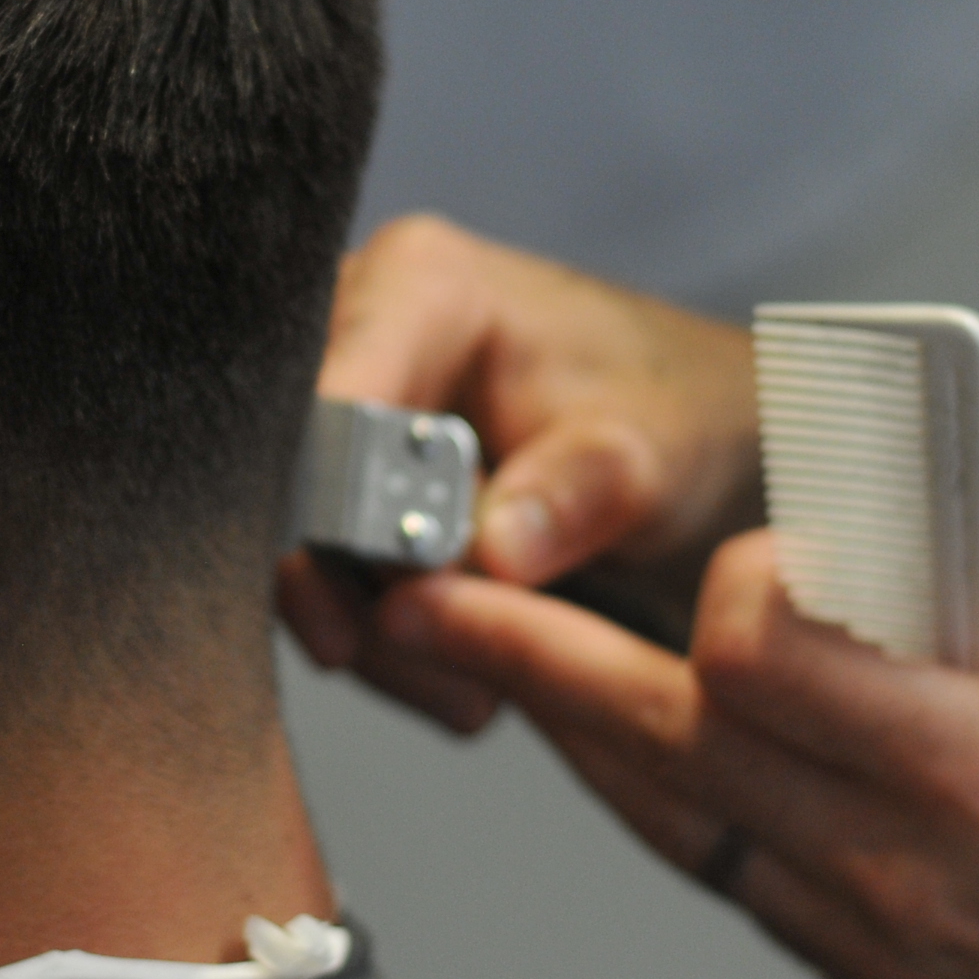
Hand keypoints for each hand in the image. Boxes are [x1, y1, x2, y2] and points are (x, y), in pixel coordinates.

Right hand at [281, 217, 761, 729]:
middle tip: (449, 682)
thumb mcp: (650, 452)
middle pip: (294, 480)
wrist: (684, 432)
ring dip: (380, 634)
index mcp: (417, 285)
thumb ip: (577, 491)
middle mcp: (356, 331)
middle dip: (358, 593)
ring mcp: (342, 405)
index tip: (365, 615)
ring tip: (477, 692)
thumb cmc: (670, 414)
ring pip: (301, 542)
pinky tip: (460, 673)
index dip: (331, 509)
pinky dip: (388, 637)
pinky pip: (325, 571)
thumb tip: (493, 552)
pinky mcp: (344, 477)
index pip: (330, 399)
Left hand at [376, 534, 978, 978]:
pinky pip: (721, 872)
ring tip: (474, 651)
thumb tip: (846, 558)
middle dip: (532, 654)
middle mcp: (892, 864)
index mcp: (968, 769)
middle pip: (660, 737)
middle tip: (429, 594)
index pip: (751, 649)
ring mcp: (864, 937)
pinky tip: (619, 746)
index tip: (744, 552)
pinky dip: (661, 800)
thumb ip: (969, 609)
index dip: (728, 581)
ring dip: (568, 729)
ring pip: (665, 816)